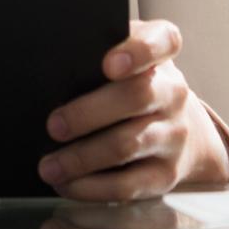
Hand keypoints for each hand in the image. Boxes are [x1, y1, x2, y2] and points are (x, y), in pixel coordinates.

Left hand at [38, 19, 228, 201]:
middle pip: (137, 97)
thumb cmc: (132, 87)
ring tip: (49, 165)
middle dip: (88, 113)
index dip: (139, 51)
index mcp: (160, 56)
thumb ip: (95, 53)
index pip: (162, 41)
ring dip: (81, 157)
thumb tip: (47, 64)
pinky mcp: (165, 175)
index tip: (109, 64)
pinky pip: (127, 185)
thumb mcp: (124, 59)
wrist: (181, 131)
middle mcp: (173, 93)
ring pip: (126, 145)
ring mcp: (173, 135)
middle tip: (53, 125)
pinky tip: (67, 183)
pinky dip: (91, 187)